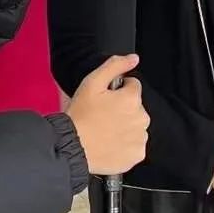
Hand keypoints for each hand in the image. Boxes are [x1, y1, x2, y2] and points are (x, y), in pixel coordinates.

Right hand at [66, 55, 148, 176]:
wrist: (72, 147)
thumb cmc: (80, 116)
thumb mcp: (92, 82)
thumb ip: (115, 66)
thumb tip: (133, 58)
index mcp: (132, 99)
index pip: (133, 86)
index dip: (118, 90)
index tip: (106, 99)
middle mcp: (141, 118)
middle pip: (136, 107)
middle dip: (123, 108)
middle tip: (103, 115)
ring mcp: (140, 138)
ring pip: (136, 125)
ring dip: (125, 126)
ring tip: (105, 130)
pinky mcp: (137, 154)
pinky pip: (135, 145)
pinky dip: (125, 144)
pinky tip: (110, 143)